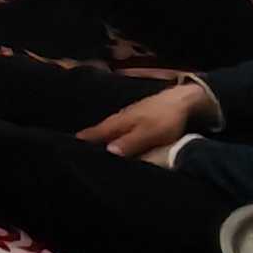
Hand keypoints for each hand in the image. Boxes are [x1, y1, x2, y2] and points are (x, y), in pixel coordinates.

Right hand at [78, 78, 208, 159]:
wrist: (183, 100)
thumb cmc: (166, 118)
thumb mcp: (150, 133)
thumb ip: (130, 142)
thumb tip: (108, 152)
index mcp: (120, 122)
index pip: (96, 132)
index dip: (84, 140)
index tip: (69, 147)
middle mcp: (120, 117)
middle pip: (100, 129)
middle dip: (88, 137)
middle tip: (76, 147)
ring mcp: (128, 115)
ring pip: (109, 127)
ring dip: (99, 135)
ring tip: (91, 144)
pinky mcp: (137, 116)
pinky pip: (118, 126)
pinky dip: (112, 132)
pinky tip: (114, 136)